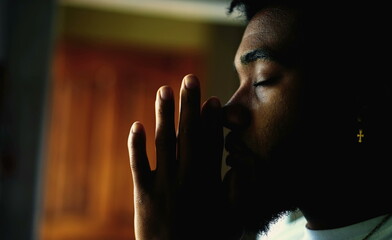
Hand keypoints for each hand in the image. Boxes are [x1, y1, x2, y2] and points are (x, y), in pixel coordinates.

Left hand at [128, 75, 238, 238]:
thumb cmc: (208, 239)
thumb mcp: (232, 218)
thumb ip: (238, 192)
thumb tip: (245, 167)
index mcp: (209, 182)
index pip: (210, 143)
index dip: (210, 119)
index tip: (211, 99)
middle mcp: (187, 177)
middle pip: (188, 134)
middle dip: (189, 104)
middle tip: (190, 78)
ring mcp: (165, 184)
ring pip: (164, 142)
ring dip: (163, 115)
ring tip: (164, 90)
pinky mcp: (145, 194)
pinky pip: (140, 165)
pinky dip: (136, 146)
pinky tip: (136, 125)